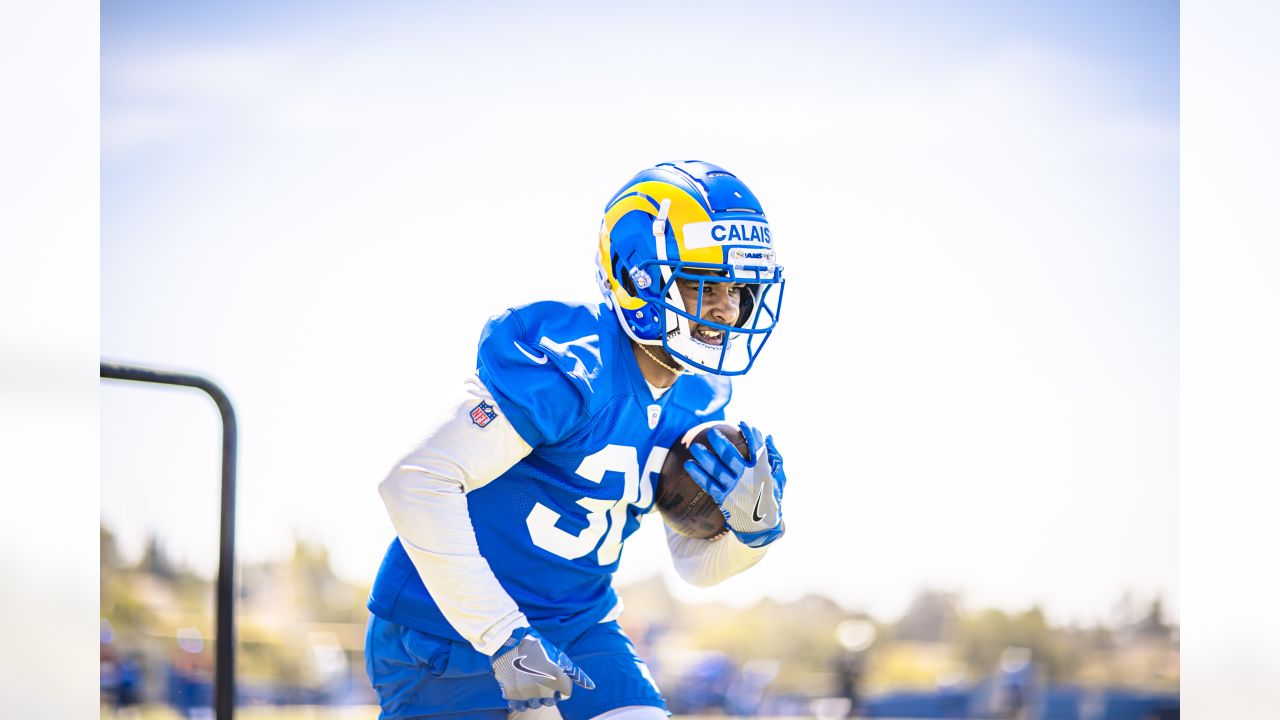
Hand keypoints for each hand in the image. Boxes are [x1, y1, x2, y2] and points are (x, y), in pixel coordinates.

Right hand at [490, 626, 594, 710]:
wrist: (511, 639)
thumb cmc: (538, 646)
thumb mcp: (560, 657)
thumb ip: (576, 674)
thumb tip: (592, 686)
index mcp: (556, 681)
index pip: (563, 695)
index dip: (559, 687)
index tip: (552, 678)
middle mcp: (543, 690)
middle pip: (548, 702)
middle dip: (547, 693)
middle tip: (540, 679)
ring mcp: (526, 693)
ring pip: (534, 705)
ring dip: (534, 698)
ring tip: (530, 683)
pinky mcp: (511, 693)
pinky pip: (518, 706)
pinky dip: (520, 701)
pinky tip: (521, 690)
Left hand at [685, 422, 787, 546]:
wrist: (762, 526)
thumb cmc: (771, 499)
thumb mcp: (779, 479)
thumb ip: (775, 458)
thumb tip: (769, 438)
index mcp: (762, 471)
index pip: (757, 448)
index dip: (750, 434)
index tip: (742, 423)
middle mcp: (747, 479)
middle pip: (731, 457)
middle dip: (721, 442)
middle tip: (712, 432)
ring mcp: (734, 489)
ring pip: (717, 470)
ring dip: (705, 457)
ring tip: (695, 447)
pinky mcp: (724, 499)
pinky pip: (709, 484)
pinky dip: (698, 474)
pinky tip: (689, 465)